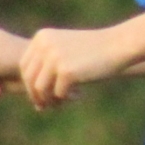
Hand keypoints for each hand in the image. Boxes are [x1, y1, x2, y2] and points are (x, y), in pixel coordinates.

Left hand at [19, 27, 134, 109]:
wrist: (119, 45)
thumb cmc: (94, 51)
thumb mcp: (66, 50)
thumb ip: (48, 65)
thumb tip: (34, 96)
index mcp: (42, 37)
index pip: (25, 66)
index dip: (30, 84)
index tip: (41, 96)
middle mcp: (44, 45)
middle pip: (29, 78)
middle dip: (37, 95)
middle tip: (46, 107)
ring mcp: (54, 57)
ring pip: (40, 88)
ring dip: (49, 100)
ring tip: (61, 104)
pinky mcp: (67, 71)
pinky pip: (58, 93)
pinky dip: (65, 98)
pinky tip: (79, 95)